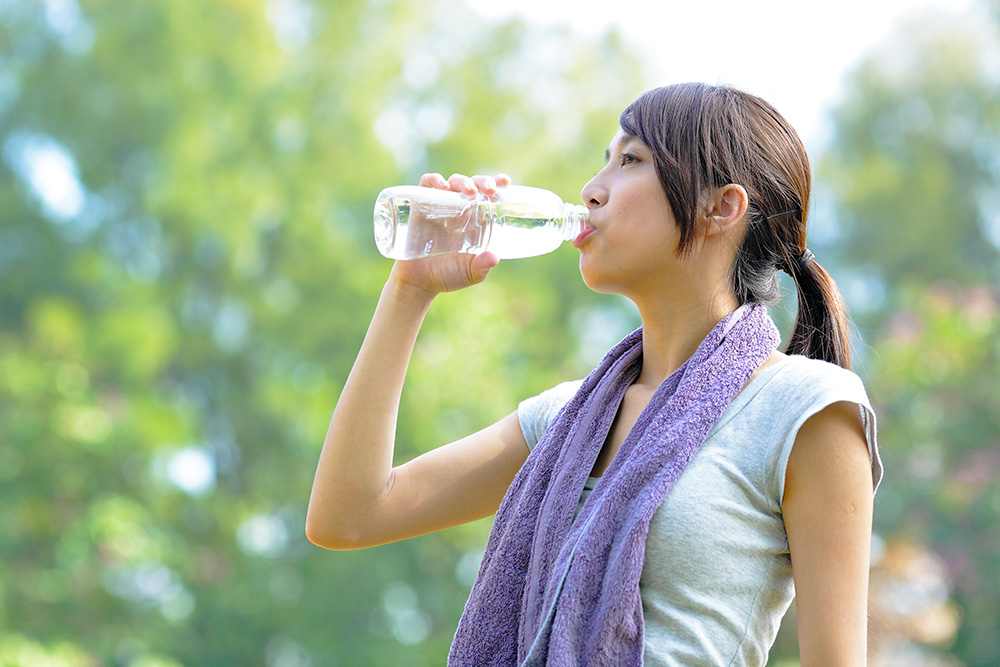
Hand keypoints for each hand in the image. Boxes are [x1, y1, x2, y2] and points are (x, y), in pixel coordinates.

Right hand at [388, 172, 510, 302]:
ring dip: (462, 181)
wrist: (418, 283)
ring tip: (469, 190)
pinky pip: (425, 185)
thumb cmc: (447, 276)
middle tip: (489, 189)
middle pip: (472, 185)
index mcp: (475, 220)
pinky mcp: (419, 207)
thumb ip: (482, 266)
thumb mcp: (469, 273)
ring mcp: (439, 206)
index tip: (505, 181)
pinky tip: (442, 185)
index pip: (487, 195)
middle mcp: (458, 209)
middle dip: (482, 181)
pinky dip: (433, 180)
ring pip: (452, 182)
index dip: (496, 183)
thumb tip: (494, 258)